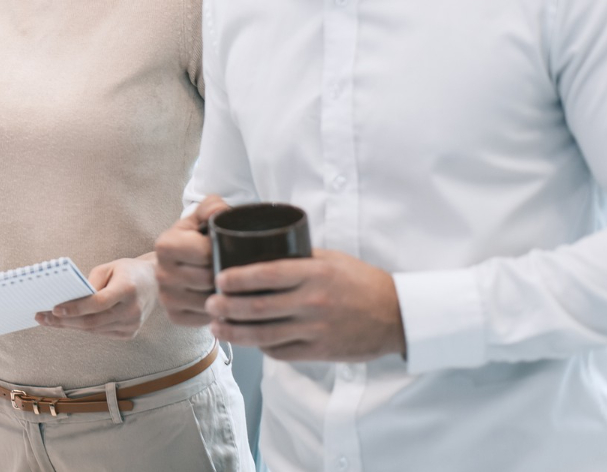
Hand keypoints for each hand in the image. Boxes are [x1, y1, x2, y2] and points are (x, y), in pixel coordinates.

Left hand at [36, 256, 158, 338]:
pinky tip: (67, 323)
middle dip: (65, 321)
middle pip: (93, 321)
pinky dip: (83, 328)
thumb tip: (68, 300)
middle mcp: (132, 310)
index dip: (75, 308)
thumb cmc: (127, 272)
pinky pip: (101, 333)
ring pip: (94, 330)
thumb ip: (89, 283)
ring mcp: (133, 325)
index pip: (98, 303)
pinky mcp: (130, 333)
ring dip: (70, 326)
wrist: (155, 284)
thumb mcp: (108, 268)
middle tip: (43, 317)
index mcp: (128, 289)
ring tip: (48, 320)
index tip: (54, 308)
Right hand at [154, 194, 229, 325]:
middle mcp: (160, 273)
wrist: (175, 262)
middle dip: (225, 273)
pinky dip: (217, 311)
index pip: (205, 253)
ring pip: (209, 301)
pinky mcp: (174, 316)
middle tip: (235, 268)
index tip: (230, 248)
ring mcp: (165, 297)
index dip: (224, 251)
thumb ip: (212, 207)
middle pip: (208, 279)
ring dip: (224, 294)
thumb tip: (222, 211)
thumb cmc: (193, 239)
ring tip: (231, 284)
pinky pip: (204, 318)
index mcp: (165, 245)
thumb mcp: (200, 218)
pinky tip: (220, 298)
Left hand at [205, 249, 406, 362]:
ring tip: (217, 326)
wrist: (397, 316)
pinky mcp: (320, 352)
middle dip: (227, 307)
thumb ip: (298, 259)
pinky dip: (260, 347)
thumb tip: (258, 254)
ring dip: (235, 332)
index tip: (218, 278)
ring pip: (265, 335)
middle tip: (209, 303)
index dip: (237, 278)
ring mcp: (316, 330)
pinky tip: (247, 340)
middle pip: (258, 307)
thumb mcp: (331, 260)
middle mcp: (313, 302)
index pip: (267, 274)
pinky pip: (282, 352)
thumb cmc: (361, 281)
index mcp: (315, 274)